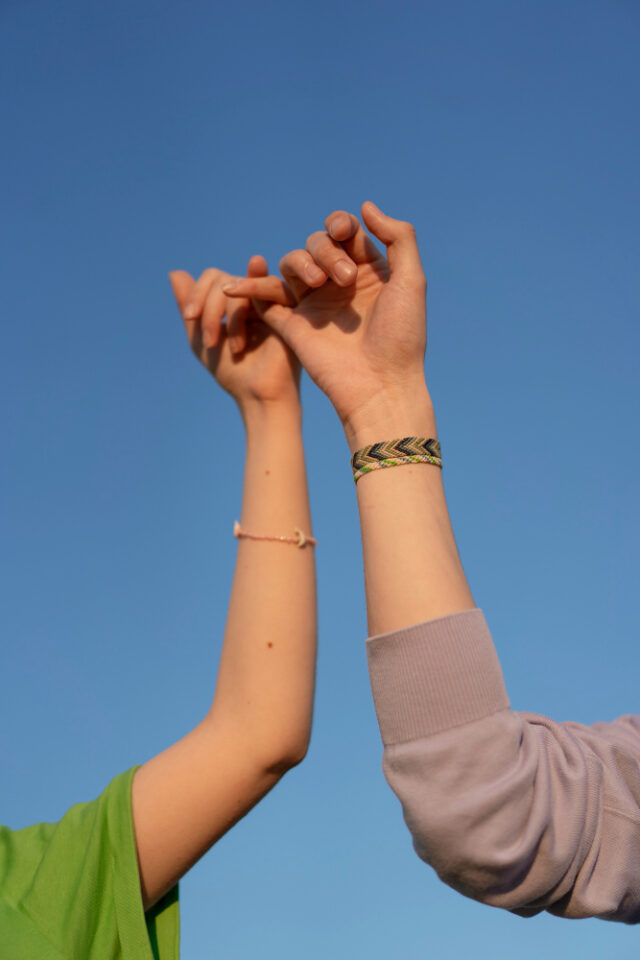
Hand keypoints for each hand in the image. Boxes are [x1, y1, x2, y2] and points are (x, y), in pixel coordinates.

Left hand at [169, 256, 300, 413]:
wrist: (260, 396)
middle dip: (210, 310)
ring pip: (243, 283)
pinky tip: (249, 323)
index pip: (213, 278)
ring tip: (234, 347)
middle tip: (210, 342)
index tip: (190, 317)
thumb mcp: (201, 339)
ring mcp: (271, 301)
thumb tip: (174, 271)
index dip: (197, 293)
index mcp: (236, 302)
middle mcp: (254, 297)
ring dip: (230, 314)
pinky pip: (269, 285)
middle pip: (224, 280)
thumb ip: (189, 307)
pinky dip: (252, 298)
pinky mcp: (290, 307)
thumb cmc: (233, 374)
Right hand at [221, 202, 429, 440]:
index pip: (344, 233)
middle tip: (345, 279)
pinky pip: (264, 299)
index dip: (339, 225)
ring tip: (317, 284)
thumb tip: (365, 206)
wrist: (380, 385)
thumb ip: (399, 237)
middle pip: (317, 244)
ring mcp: (313, 304)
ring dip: (301, 263)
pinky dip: (249, 288)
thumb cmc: (401, 336)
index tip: (343, 233)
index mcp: (368, 271)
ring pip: (291, 262)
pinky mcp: (292, 325)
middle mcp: (338, 285)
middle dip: (327, 252)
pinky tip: (234, 286)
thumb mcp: (411, 281)